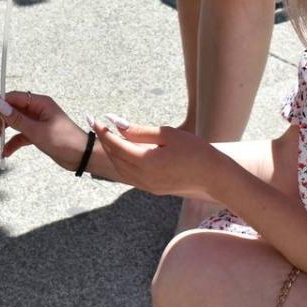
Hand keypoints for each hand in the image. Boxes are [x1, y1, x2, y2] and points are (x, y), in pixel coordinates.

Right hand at [0, 91, 89, 168]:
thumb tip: (0, 105)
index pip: (12, 97)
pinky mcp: (37, 134)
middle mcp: (37, 110)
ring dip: (4, 132)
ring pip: (14, 123)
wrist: (81, 157)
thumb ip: (17, 119)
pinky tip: (6, 153)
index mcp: (40, 103)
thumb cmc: (64, 141)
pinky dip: (12, 143)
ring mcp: (37, 122)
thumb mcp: (37, 131)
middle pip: (11, 110)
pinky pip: (20, 136)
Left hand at [91, 118, 213, 196]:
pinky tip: (123, 151)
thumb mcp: (167, 135)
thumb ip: (139, 131)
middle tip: (95, 123)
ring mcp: (147, 186)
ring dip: (111, 152)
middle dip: (103, 139)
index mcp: (145, 162)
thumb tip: (117, 124)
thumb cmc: (194, 151)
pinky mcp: (153, 189)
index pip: (115, 144)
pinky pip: (130, 175)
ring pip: (120, 168)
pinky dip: (122, 162)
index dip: (102, 130)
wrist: (214, 177)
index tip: (93, 117)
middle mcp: (142, 177)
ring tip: (106, 135)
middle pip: (114, 157)